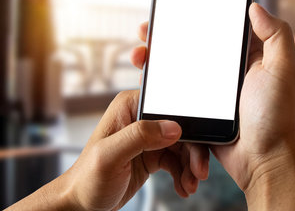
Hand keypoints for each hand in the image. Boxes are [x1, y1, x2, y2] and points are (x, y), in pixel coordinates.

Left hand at [7, 90, 209, 210]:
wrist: (82, 204)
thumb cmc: (86, 179)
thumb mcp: (109, 156)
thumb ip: (139, 136)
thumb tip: (174, 127)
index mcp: (130, 106)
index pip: (170, 107)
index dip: (188, 125)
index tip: (198, 146)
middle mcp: (142, 117)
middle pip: (181, 128)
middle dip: (193, 151)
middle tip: (199, 172)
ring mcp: (148, 136)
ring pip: (183, 145)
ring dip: (190, 166)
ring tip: (190, 184)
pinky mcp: (153, 153)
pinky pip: (178, 160)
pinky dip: (184, 173)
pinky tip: (183, 186)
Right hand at [131, 3, 294, 209]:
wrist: (263, 161)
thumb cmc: (276, 116)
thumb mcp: (283, 69)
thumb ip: (276, 35)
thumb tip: (255, 6)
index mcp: (249, 57)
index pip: (219, 29)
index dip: (196, 16)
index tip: (172, 8)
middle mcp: (229, 72)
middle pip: (193, 47)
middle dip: (168, 36)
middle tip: (146, 31)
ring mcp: (213, 92)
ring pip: (181, 69)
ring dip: (158, 59)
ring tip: (140, 54)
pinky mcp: (201, 111)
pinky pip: (177, 95)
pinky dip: (160, 87)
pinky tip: (145, 80)